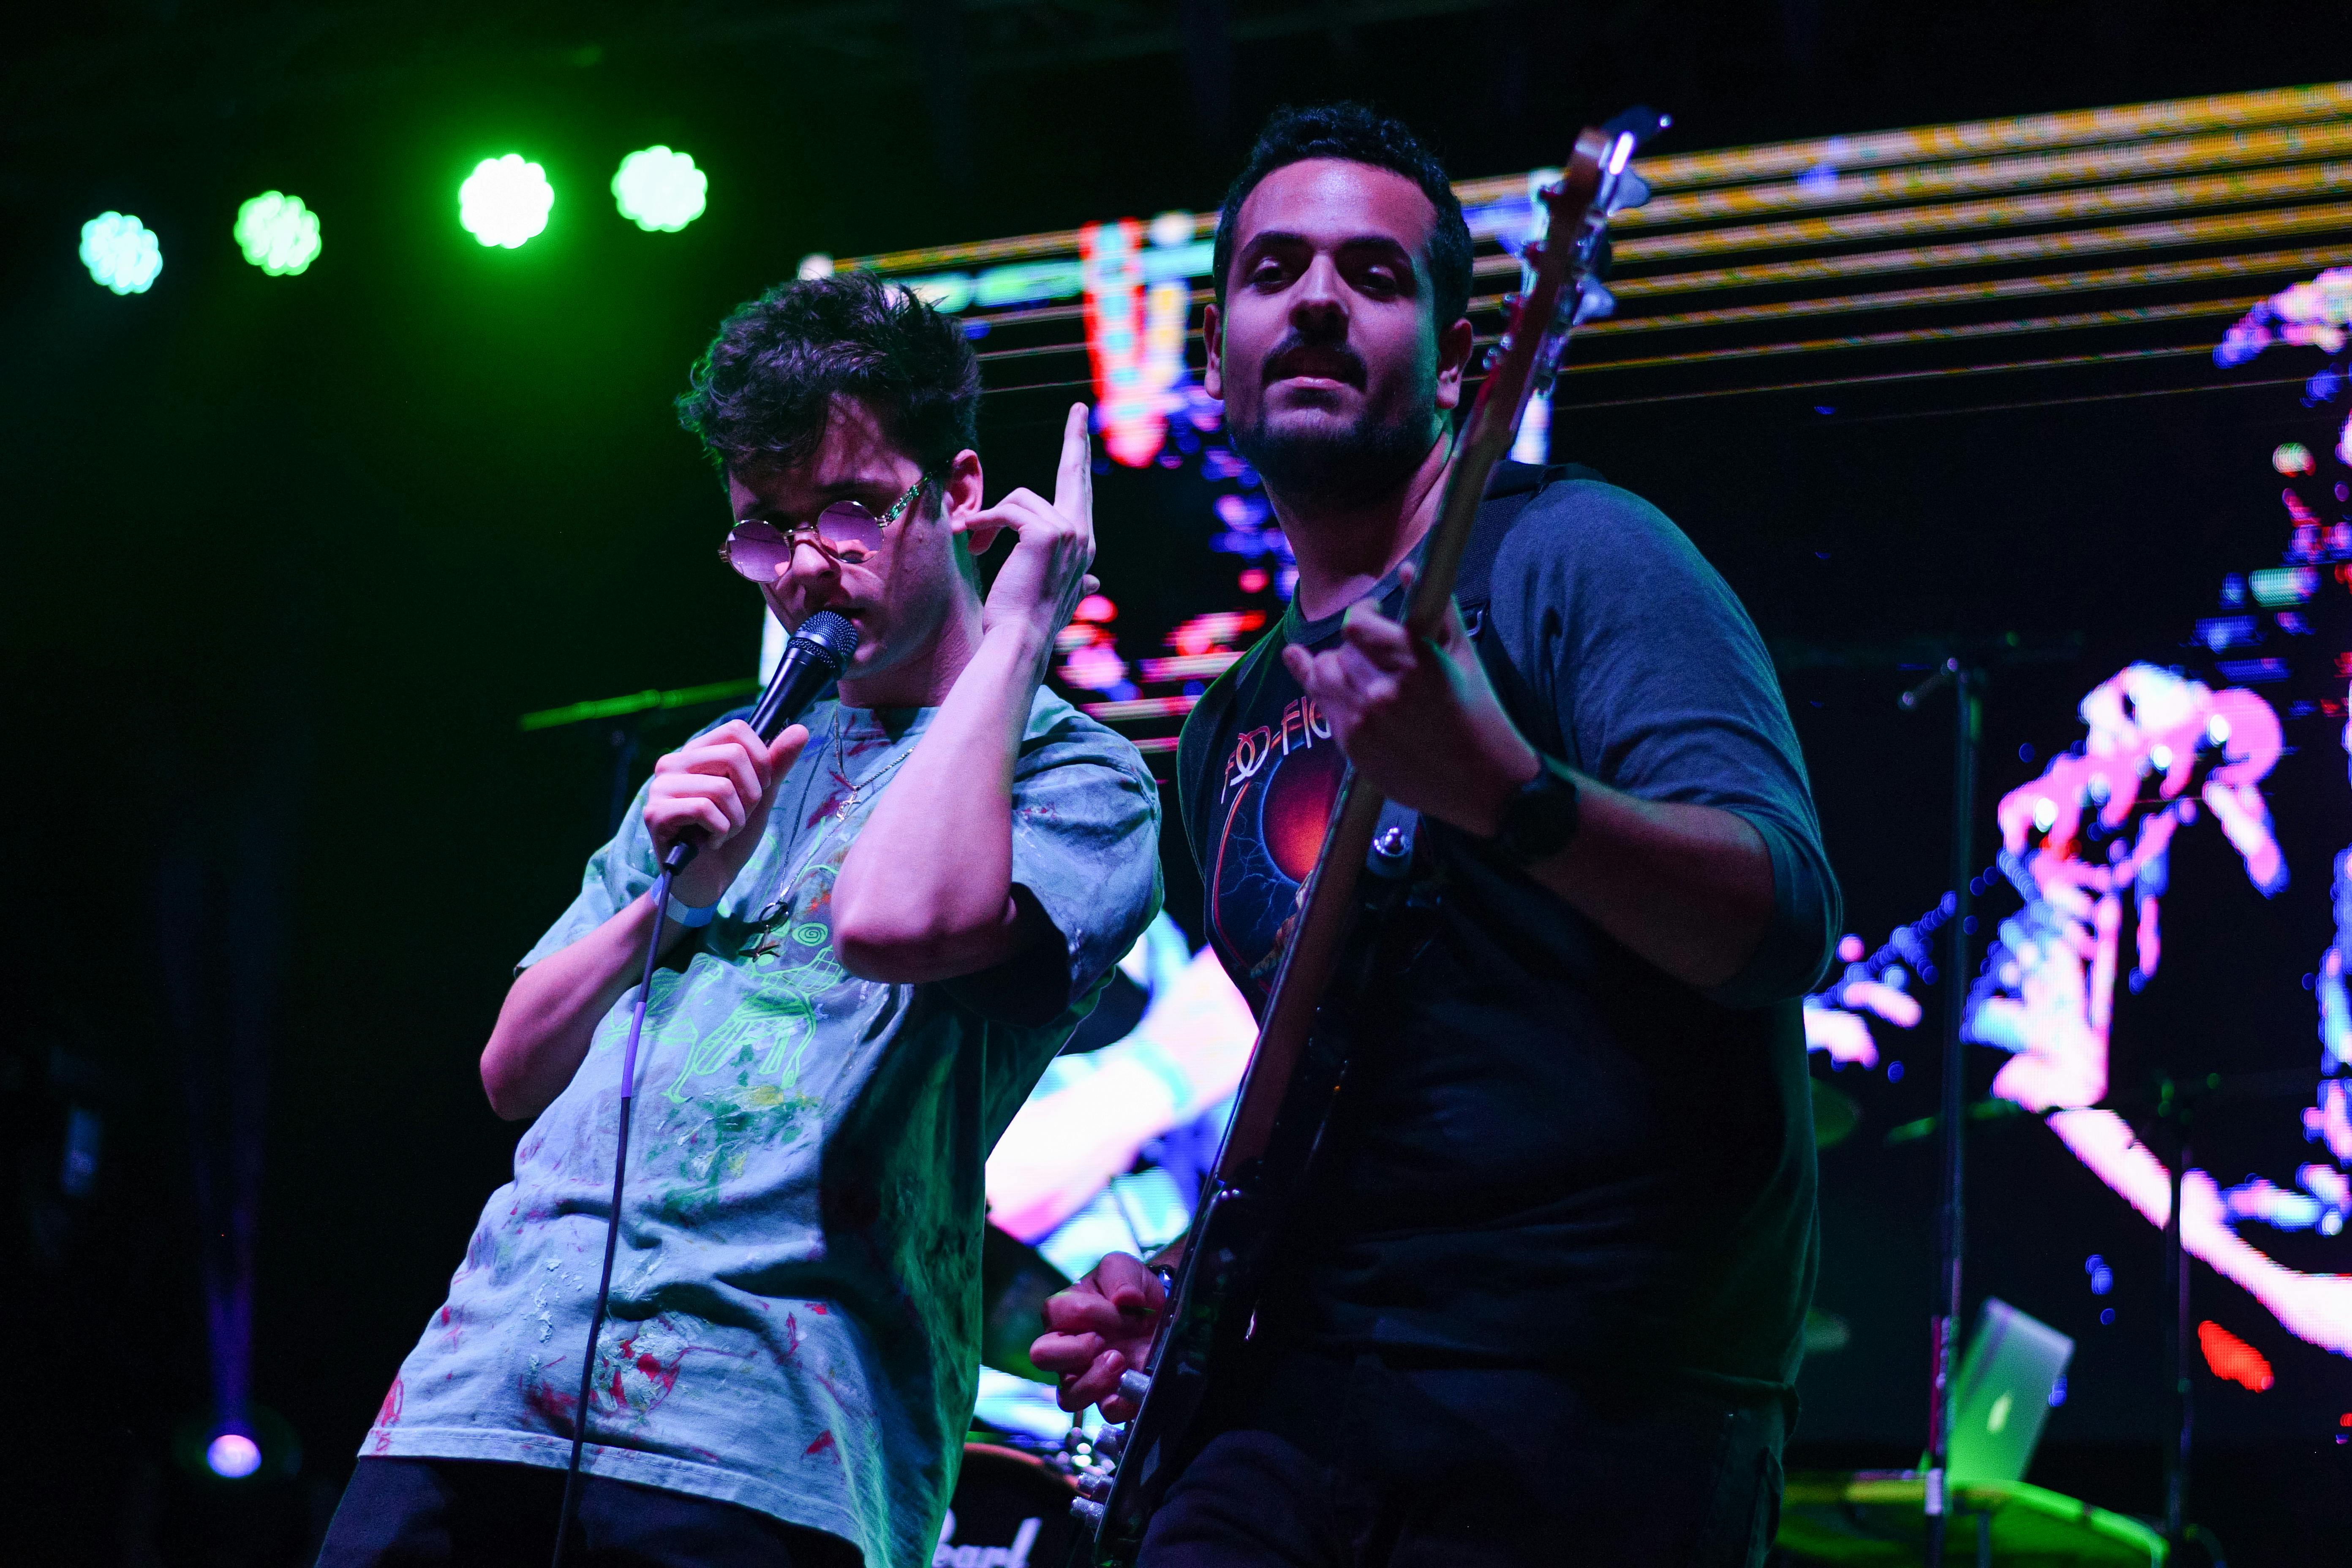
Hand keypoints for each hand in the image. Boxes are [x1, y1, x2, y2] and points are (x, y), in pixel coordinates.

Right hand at [644, 720, 809, 906]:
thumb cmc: (732, 836)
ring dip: (735, 820)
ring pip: (722, 788)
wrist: (710, 880)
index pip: (736, 730)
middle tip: (739, 817)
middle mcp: (673, 762)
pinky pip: (704, 810)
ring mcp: (660, 787)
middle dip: (750, 795)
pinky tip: (709, 842)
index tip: (759, 790)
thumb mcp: (760, 797)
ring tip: (723, 832)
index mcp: (696, 752)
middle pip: (734, 756)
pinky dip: (719, 832)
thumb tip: (800, 729)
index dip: (761, 761)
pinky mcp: (655, 813)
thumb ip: (776, 764)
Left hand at [959, 402, 1099, 649]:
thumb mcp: (1056, 590)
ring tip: (973, 542)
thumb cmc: (1027, 619)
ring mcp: (1068, 532)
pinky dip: (981, 522)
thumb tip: (1096, 580)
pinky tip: (969, 538)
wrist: (1020, 641)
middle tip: (1079, 408)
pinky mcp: (1045, 532)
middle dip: (1076, 438)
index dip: (1079, 456)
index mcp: (1083, 544)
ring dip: (990, 517)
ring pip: (1020, 499)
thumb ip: (1077, 578)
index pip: (1080, 492)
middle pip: (1074, 474)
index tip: (1081, 426)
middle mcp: (1083, 535)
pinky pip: (1005, 511)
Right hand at [1030, 1251, 1163, 1419]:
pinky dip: (1121, 1403)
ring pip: (1068, 1396)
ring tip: (1121, 1361)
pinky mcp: (1113, 1395)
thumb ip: (1120, 1275)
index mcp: (1065, 1313)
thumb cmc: (1132, 1289)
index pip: (1056, 1312)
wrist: (1162, 1310)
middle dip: (1072, 1351)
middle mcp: (1069, 1348)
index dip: (1088, 1311)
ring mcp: (1088, 1376)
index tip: (1119, 1307)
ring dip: (1094, 1382)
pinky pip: (1106, 1413)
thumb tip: (1125, 1298)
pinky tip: (1136, 1386)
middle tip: (1103, 1341)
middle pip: (1041, 1357)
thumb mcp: (1124, 1268)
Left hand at [1280, 569, 1538, 836]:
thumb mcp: (1464, 655)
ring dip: (1331, 665)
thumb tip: (1408, 568)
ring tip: (1350, 666)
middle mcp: (1385, 688)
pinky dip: (1321, 687)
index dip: (1363, 614)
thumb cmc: (1478, 712)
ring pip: (1321, 674)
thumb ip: (1435, 609)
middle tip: (1367, 648)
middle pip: (1339, 649)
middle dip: (1353, 645)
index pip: (1357, 623)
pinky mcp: (1353, 745)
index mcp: (1416, 659)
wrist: (1483, 783)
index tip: (1374, 614)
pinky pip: (1320, 704)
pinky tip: (1303, 664)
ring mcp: (1365, 719)